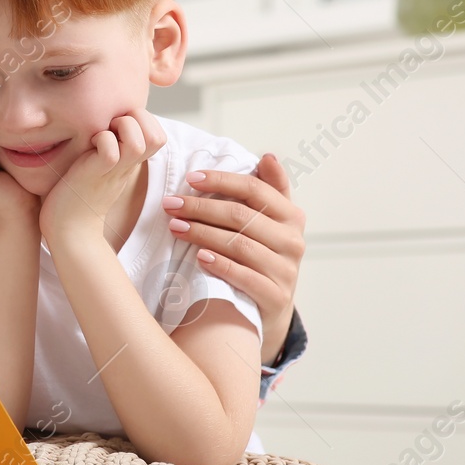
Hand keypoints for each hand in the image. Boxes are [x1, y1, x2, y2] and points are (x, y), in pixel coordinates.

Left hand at [39, 109, 165, 242]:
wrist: (70, 230)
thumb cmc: (79, 193)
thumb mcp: (103, 165)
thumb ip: (112, 146)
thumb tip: (108, 122)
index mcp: (130, 162)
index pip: (158, 134)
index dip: (144, 120)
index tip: (119, 125)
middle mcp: (128, 166)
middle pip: (157, 136)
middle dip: (137, 119)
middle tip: (113, 126)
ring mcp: (114, 171)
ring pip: (139, 141)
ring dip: (122, 127)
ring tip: (103, 135)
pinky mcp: (96, 174)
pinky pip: (111, 150)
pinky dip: (102, 141)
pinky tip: (89, 148)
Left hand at [163, 152, 304, 363]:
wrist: (272, 307)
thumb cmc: (264, 254)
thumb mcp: (271, 222)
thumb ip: (269, 190)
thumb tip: (267, 158)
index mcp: (291, 216)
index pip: (254, 189)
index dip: (221, 181)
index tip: (190, 178)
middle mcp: (293, 241)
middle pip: (242, 216)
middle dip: (201, 207)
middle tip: (170, 204)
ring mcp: (286, 271)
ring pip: (240, 245)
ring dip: (203, 234)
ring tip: (176, 227)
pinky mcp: (276, 297)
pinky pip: (245, 277)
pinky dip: (221, 265)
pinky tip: (199, 257)